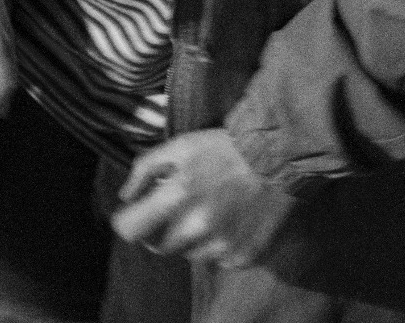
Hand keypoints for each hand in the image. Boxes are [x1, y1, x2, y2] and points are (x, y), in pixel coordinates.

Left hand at [110, 129, 293, 269]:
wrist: (278, 156)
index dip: (129, 222)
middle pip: (158, 247)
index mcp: (177, 195)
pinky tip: (229, 220)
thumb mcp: (180, 145)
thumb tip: (126, 196)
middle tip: (176, 209)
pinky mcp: (243, 256)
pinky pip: (217, 259)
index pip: (131, 230)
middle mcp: (197, 226)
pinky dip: (217, 245)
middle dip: (160, 230)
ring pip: (189, 255)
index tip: (136, 214)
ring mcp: (221, 245)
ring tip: (208, 211)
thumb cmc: (224, 147)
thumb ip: (146, 168)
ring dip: (190, 238)